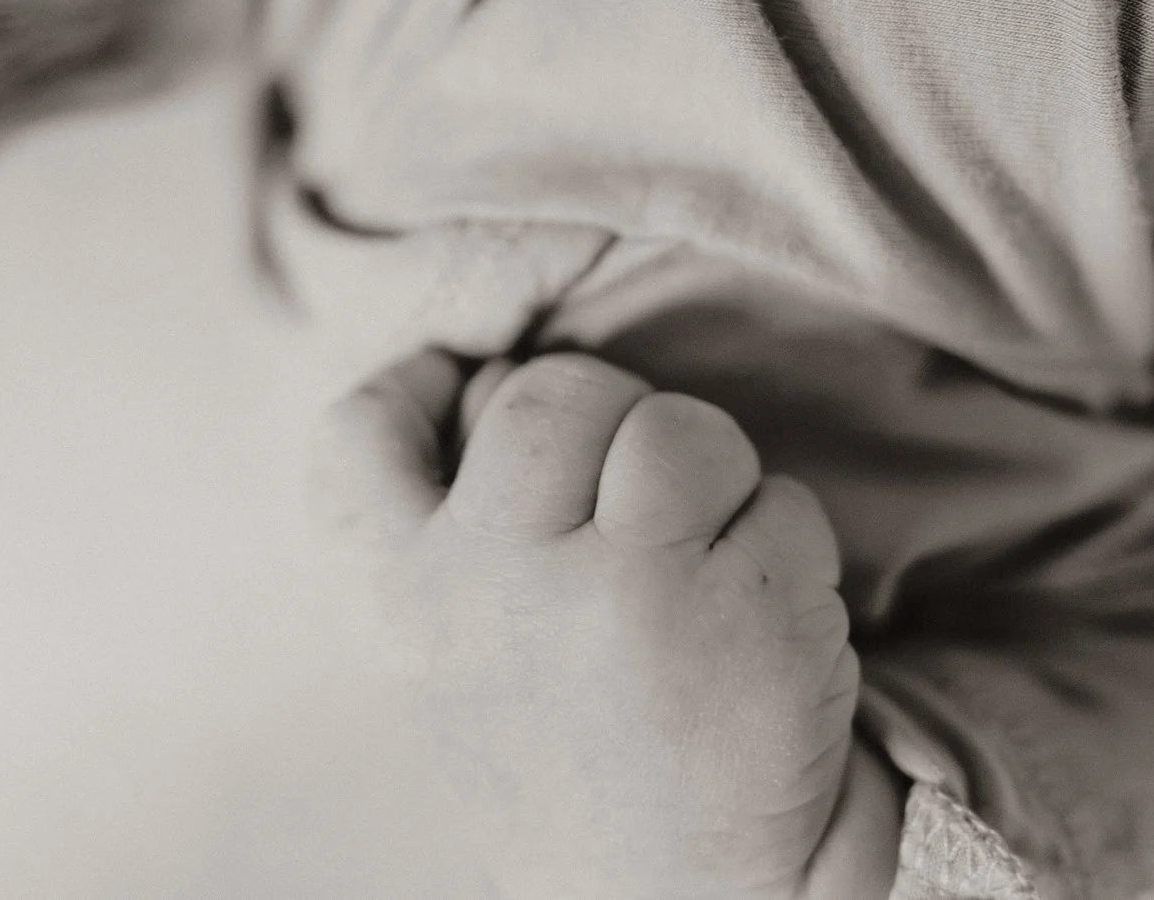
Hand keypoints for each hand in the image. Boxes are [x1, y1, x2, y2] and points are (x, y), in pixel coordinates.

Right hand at [312, 348, 892, 899]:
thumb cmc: (585, 773)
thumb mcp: (465, 670)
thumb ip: (459, 543)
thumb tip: (484, 385)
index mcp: (408, 604)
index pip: (360, 438)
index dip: (415, 384)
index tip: (462, 382)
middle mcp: (495, 584)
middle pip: (552, 392)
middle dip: (616, 420)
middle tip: (640, 509)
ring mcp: (617, 591)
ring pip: (680, 428)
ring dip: (717, 480)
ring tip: (712, 573)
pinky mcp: (739, 609)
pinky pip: (781, 502)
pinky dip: (794, 555)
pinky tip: (769, 637)